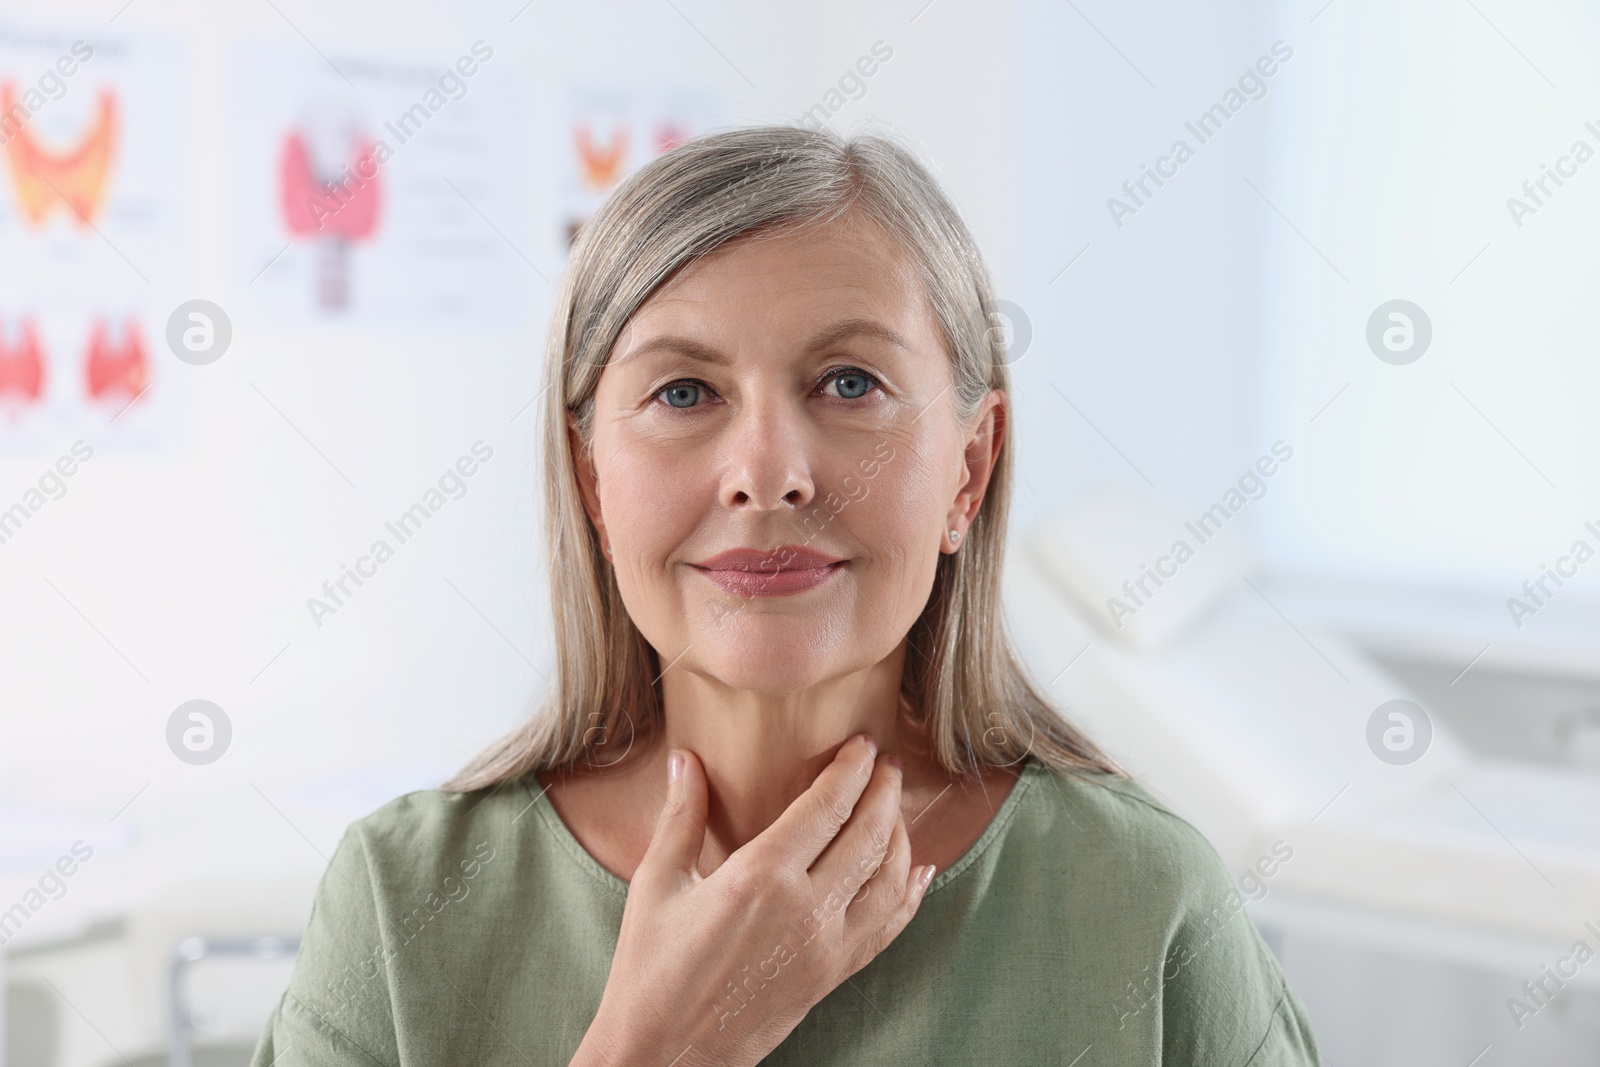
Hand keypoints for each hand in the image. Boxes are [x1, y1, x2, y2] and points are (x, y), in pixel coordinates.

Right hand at [572, 733, 934, 1066]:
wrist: (666, 1055)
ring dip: (900, 836)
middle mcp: (805, 911)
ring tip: (893, 806)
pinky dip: (910, 892)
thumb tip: (687, 758)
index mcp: (760, 878)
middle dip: (885, 792)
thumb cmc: (650, 970)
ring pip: (890, 879)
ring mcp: (827, 947)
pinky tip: (917, 871)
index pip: (828, 807)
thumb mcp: (657, 884)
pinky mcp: (834, 975)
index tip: (863, 743)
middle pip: (869, 836)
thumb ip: (681, 816)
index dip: (852, 769)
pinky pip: (889, 926)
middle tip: (886, 763)